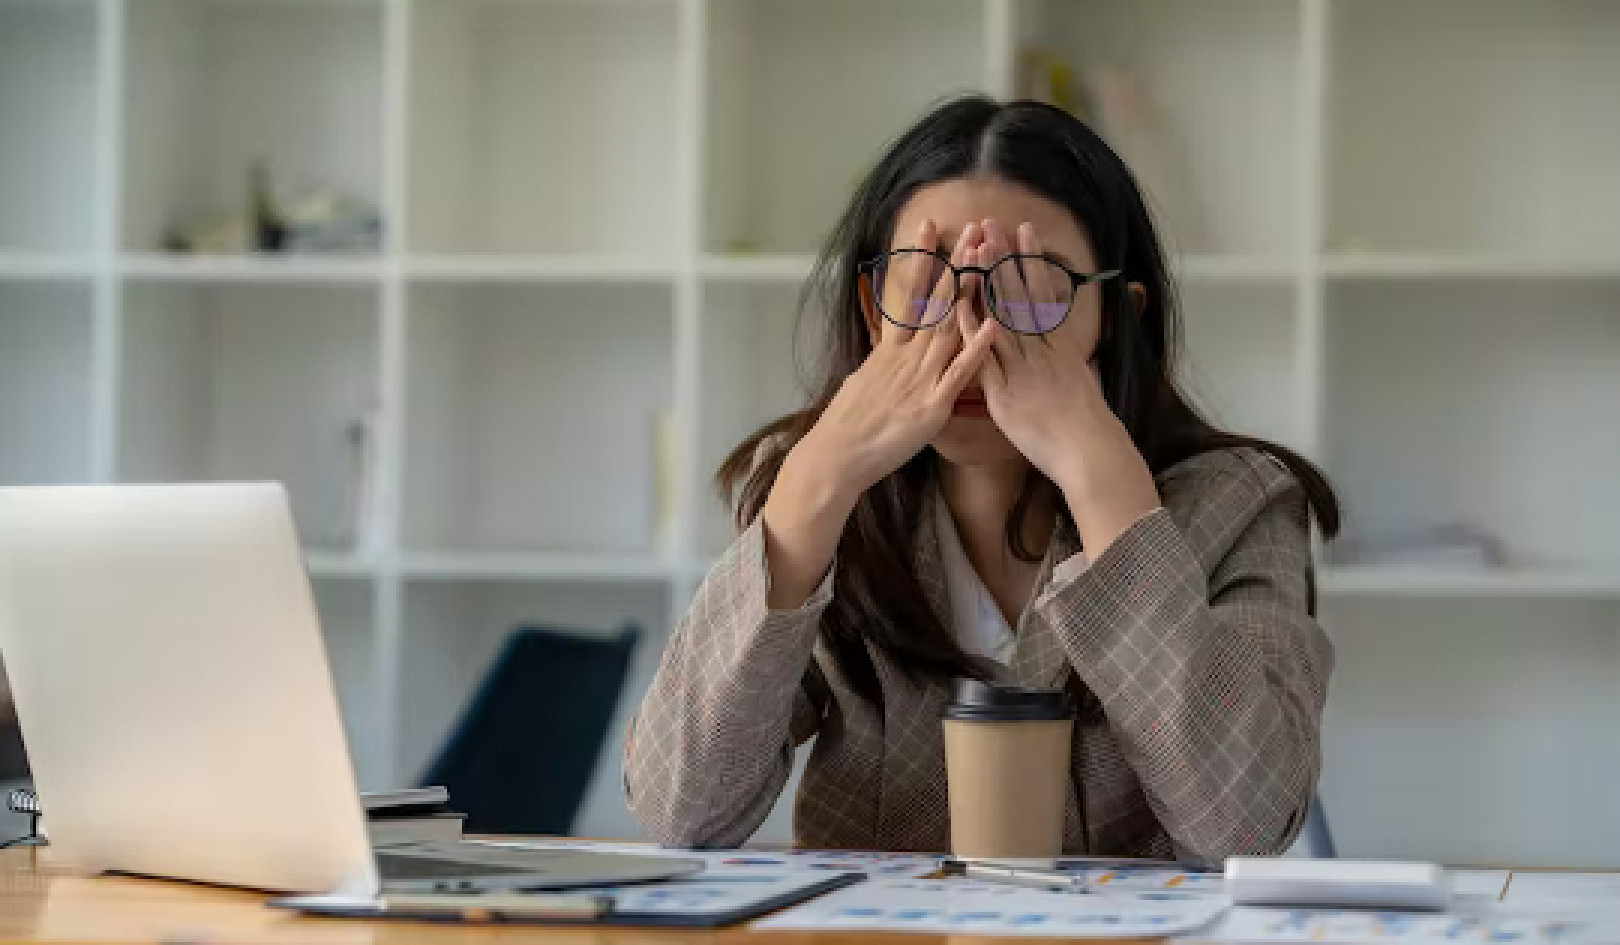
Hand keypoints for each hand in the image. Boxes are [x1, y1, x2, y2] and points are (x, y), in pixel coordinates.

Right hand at [759, 219, 997, 608]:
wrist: (836, 457)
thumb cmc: (848, 427)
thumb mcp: (863, 383)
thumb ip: (882, 363)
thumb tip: (886, 349)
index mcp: (889, 351)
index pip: (907, 294)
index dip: (921, 259)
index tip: (931, 227)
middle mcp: (905, 357)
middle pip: (934, 301)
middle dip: (954, 263)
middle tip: (972, 228)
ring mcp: (919, 378)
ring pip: (949, 327)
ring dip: (970, 292)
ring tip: (987, 260)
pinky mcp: (931, 405)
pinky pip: (959, 373)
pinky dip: (978, 348)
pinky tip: (996, 325)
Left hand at [966, 220, 1160, 554]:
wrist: (1089, 452)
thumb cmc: (1087, 425)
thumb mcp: (1082, 381)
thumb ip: (1068, 359)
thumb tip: (1064, 345)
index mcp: (1059, 346)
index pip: (1043, 294)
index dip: (1031, 262)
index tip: (1023, 232)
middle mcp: (1041, 351)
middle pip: (1021, 296)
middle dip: (1005, 259)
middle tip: (992, 224)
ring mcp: (1023, 369)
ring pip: (1003, 317)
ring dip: (988, 281)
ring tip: (977, 248)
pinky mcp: (1006, 392)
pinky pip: (986, 357)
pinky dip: (973, 331)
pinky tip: (960, 306)